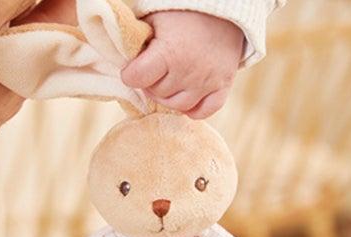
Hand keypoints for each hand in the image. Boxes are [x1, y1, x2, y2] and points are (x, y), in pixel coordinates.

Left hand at [121, 11, 244, 119]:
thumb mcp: (155, 19)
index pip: (137, 78)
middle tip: (155, 70)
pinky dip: (192, 109)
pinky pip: (202, 112)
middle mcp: (188, 72)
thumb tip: (125, 62)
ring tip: (169, 80)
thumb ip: (139, 41)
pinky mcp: (222, 87)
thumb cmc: (184, 12)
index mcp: (169, 52)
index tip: (133, 69)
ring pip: (177, 106)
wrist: (225, 8)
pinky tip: (187, 95)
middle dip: (151, 83)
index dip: (130, 74)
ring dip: (169, 96)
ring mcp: (207, 82)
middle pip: (157, 93)